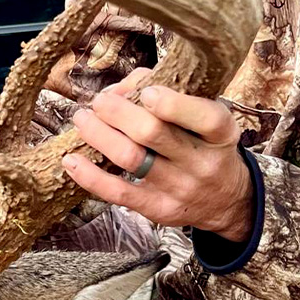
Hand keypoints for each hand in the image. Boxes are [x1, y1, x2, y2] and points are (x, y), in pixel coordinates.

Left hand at [65, 78, 253, 240]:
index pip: (203, 118)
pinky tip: (72, 160)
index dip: (172, 104)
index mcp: (220, 133)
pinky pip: (118, 193)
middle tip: (99, 102)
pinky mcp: (159, 209)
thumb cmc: (207, 145)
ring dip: (98, 134)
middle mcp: (202, 162)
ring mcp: (179, 188)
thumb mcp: (207, 116)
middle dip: (117, 111)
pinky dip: (90, 176)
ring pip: (130, 158)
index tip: (147, 92)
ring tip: (82, 119)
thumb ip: (170, 93)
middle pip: (153, 133)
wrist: (227, 200)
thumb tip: (119, 90)